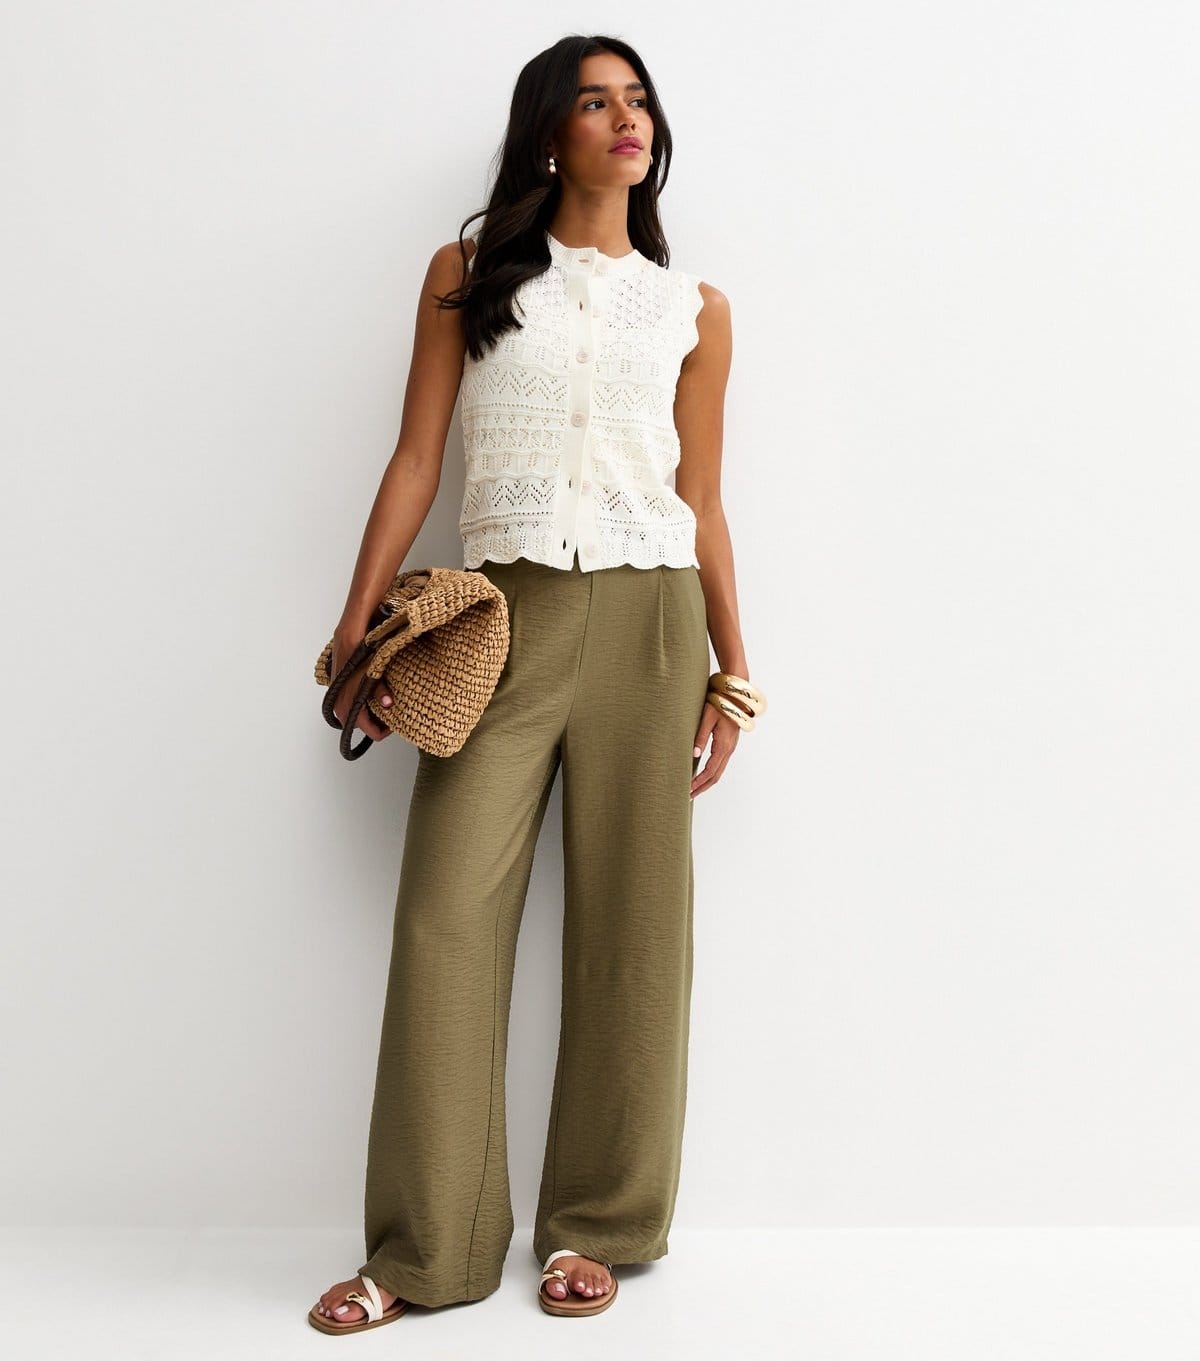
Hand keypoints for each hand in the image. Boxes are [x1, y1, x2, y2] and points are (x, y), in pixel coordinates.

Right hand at [330, 626, 396, 742]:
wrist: (348, 633)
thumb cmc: (359, 651)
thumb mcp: (373, 670)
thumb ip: (379, 689)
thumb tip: (388, 704)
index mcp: (347, 704)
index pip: (369, 731)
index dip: (384, 730)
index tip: (395, 721)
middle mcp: (339, 704)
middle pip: (361, 726)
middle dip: (377, 722)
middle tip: (391, 711)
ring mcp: (338, 696)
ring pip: (356, 715)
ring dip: (370, 712)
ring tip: (384, 701)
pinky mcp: (341, 687)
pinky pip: (352, 703)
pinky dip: (363, 702)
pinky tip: (374, 691)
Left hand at [690, 700, 740, 797]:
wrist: (735, 693)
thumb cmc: (720, 702)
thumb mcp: (707, 717)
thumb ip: (700, 736)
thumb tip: (694, 754)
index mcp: (724, 745)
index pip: (710, 770)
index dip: (698, 782)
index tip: (687, 789)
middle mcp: (729, 749)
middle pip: (716, 775)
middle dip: (702, 787)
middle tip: (689, 795)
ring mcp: (730, 747)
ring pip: (719, 770)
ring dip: (707, 781)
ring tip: (694, 788)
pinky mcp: (729, 743)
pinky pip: (720, 763)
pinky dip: (711, 773)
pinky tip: (703, 774)